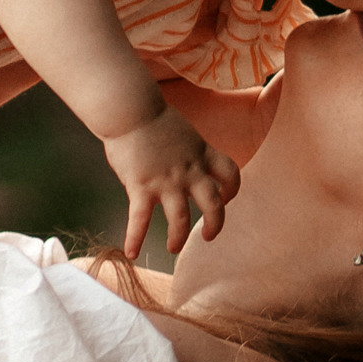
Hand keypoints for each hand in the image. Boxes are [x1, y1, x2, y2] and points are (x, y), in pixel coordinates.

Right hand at [106, 104, 240, 261]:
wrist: (130, 109)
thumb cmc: (150, 117)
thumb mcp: (182, 132)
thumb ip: (187, 152)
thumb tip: (182, 165)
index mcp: (202, 153)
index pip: (231, 173)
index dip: (232, 189)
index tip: (225, 197)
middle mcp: (190, 170)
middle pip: (214, 204)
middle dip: (215, 224)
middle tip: (208, 236)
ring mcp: (167, 181)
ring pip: (181, 219)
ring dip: (178, 237)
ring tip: (173, 247)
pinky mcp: (141, 187)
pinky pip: (140, 220)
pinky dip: (135, 238)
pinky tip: (131, 253)